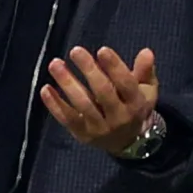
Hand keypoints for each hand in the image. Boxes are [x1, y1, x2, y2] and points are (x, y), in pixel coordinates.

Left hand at [40, 46, 158, 153]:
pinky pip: (67, 119)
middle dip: (89, 70)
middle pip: (103, 92)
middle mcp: (119, 118)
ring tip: (55, 64)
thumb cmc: (134, 106)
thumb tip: (146, 52)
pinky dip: (54, 105)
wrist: (128, 142)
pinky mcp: (83, 134)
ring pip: (82, 105)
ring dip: (67, 84)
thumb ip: (145, 71)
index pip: (126, 84)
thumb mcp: (146, 90)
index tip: (102, 50)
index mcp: (136, 104)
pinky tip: (45, 88)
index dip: (115, 67)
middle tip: (75, 50)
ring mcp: (99, 128)